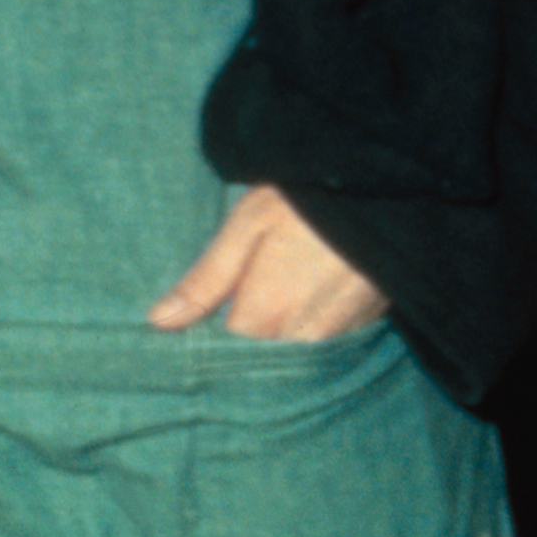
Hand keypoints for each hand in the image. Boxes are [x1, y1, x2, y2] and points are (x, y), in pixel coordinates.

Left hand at [146, 185, 387, 341]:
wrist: (378, 183)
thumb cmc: (303, 198)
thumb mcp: (245, 225)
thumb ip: (205, 281)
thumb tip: (158, 321)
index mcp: (266, 313)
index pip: (226, 351)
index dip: (213, 332)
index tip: (209, 311)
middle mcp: (304, 336)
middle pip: (263, 354)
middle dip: (249, 333)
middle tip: (248, 288)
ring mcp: (341, 334)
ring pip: (295, 349)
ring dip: (283, 328)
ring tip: (281, 284)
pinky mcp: (367, 323)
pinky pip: (327, 339)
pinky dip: (314, 322)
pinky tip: (312, 287)